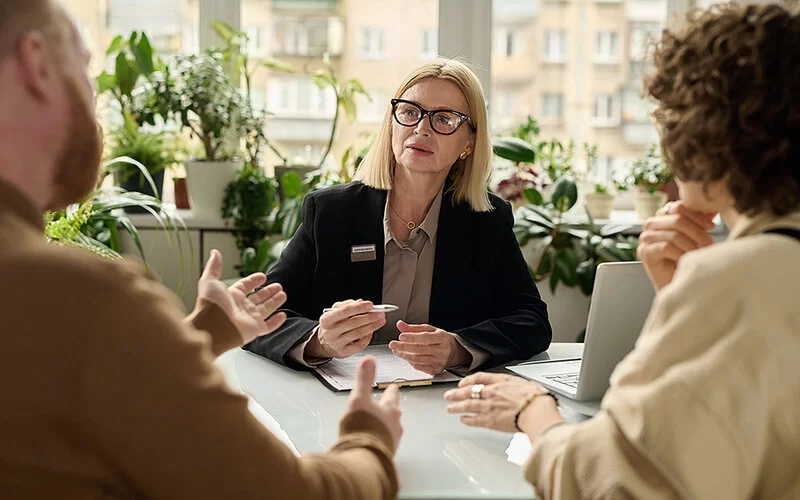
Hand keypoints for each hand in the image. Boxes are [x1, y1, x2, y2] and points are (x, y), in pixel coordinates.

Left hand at [195, 250, 286, 343]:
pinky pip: (269, 326)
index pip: (245, 286)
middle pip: (258, 297)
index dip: (254, 280)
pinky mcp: (255, 329)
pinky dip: (277, 322)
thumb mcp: (210, 281)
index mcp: (232, 295)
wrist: (212, 328)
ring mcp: (249, 319)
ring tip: (283, 295)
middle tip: (278, 286)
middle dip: (268, 291)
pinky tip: (283, 316)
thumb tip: (214, 253)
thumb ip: (214, 267)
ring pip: (266, 309)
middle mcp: (241, 307)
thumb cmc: (210, 306)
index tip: (262, 276)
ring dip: (275, 302)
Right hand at [308, 300, 385, 358]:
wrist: (325, 343)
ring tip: (380, 321)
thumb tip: (361, 302)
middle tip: (380, 313)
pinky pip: (360, 344)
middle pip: (354, 322)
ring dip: (372, 326)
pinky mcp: (344, 352)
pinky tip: (372, 331)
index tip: (370, 305)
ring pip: (359, 333)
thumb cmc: (332, 325)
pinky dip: (368, 337)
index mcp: (327, 319)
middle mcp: (330, 332)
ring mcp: (337, 343)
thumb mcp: (335, 312)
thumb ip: (347, 305)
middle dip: (370, 317)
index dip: (359, 307)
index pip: (345, 311)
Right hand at [343, 357, 402, 451]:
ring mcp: (391, 440)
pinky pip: (383, 443)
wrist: (364, 458)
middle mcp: (394, 425)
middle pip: (394, 413)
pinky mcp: (384, 454)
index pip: (392, 396)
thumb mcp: (359, 399)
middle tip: (389, 406)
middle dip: (391, 409)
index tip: (394, 387)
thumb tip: (369, 360)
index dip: (391, 390)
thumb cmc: (362, 428)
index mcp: (389, 410)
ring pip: (390, 429)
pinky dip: (379, 439)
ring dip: (385, 425)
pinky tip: (372, 441)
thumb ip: (364, 380)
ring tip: (378, 424)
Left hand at [389, 321, 469, 374]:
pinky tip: (405, 357)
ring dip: (404, 355)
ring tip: (396, 351)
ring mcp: (439, 362)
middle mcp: (441, 351)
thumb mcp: (429, 330)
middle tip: (393, 344)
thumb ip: (413, 328)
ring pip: (418, 360)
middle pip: (419, 349)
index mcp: (441, 338)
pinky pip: (419, 367)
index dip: (412, 337)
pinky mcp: (435, 370)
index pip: (425, 338)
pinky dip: (410, 362)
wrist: (453, 352)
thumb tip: (400, 324)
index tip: (401, 336)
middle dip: (403, 347)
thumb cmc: (440, 339)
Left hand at [444, 372, 562, 440]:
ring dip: (457, 406)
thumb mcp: (524, 383)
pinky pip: (475, 420)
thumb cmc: (536, 398)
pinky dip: (467, 419)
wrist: (537, 410)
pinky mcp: (490, 420)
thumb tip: (516, 387)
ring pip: (468, 405)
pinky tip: (463, 419)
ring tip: (450, 408)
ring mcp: (489, 406)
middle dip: (457, 393)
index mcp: (500, 382)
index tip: (463, 382)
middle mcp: (492, 392)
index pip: (480, 377)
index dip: (469, 380)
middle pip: (469, 391)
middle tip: (449, 395)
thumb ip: (514, 385)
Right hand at [638, 201, 715, 290]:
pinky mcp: (644, 252)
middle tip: (709, 244)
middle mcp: (651, 224)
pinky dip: (680, 254)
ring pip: (673, 234)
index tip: (711, 227)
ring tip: (699, 254)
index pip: (678, 207)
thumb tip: (713, 207)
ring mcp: (646, 238)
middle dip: (697, 232)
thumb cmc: (687, 258)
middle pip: (676, 219)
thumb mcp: (696, 234)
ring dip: (691, 245)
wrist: (677, 282)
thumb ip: (700, 220)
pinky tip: (686, 260)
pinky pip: (666, 247)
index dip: (697, 216)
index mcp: (663, 215)